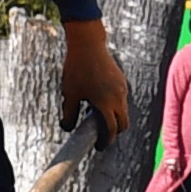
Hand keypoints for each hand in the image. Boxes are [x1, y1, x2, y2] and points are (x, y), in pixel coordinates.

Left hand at [57, 16, 132, 140]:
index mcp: (106, 104)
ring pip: (124, 111)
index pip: (110, 130)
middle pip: (123, 123)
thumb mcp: (69, 93)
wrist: (88, 45)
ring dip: (115, 117)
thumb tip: (67, 128)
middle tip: (100, 134)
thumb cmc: (77, 69)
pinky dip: (115, 106)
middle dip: (114, 132)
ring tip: (96, 114)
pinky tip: (100, 100)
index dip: (105, 141)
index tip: (98, 146)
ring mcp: (122, 88)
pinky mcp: (122, 80)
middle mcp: (118, 97)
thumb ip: (68, 114)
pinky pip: (122, 99)